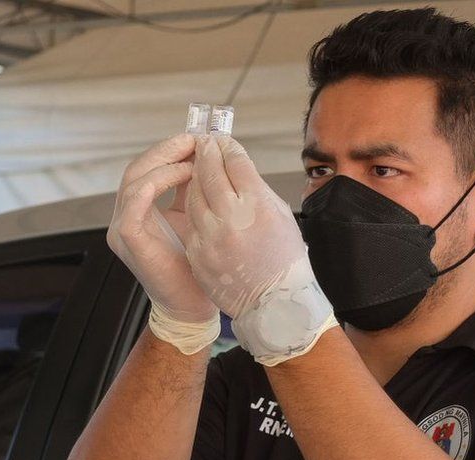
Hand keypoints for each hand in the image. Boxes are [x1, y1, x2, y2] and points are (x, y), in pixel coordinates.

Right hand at [107, 135, 219, 352]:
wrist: (194, 305)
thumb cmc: (197, 265)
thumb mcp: (196, 217)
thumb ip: (192, 189)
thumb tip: (206, 154)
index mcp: (139, 210)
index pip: (147, 167)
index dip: (169, 149)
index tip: (197, 137)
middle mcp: (126, 216)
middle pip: (137, 167)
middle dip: (167, 150)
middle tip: (195, 140)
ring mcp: (123, 228)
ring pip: (134, 179)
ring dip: (165, 162)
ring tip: (193, 157)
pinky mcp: (129, 239)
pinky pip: (134, 202)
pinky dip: (156, 182)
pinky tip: (182, 174)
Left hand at [183, 136, 336, 364]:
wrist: (275, 304)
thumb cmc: (284, 258)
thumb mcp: (279, 215)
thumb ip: (256, 188)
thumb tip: (236, 165)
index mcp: (258, 206)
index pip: (236, 163)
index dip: (227, 147)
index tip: (222, 140)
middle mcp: (232, 218)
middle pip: (210, 173)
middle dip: (206, 153)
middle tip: (204, 143)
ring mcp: (211, 238)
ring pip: (193, 195)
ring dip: (195, 177)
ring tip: (198, 168)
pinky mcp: (198, 253)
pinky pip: (191, 221)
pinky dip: (194, 207)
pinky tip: (197, 200)